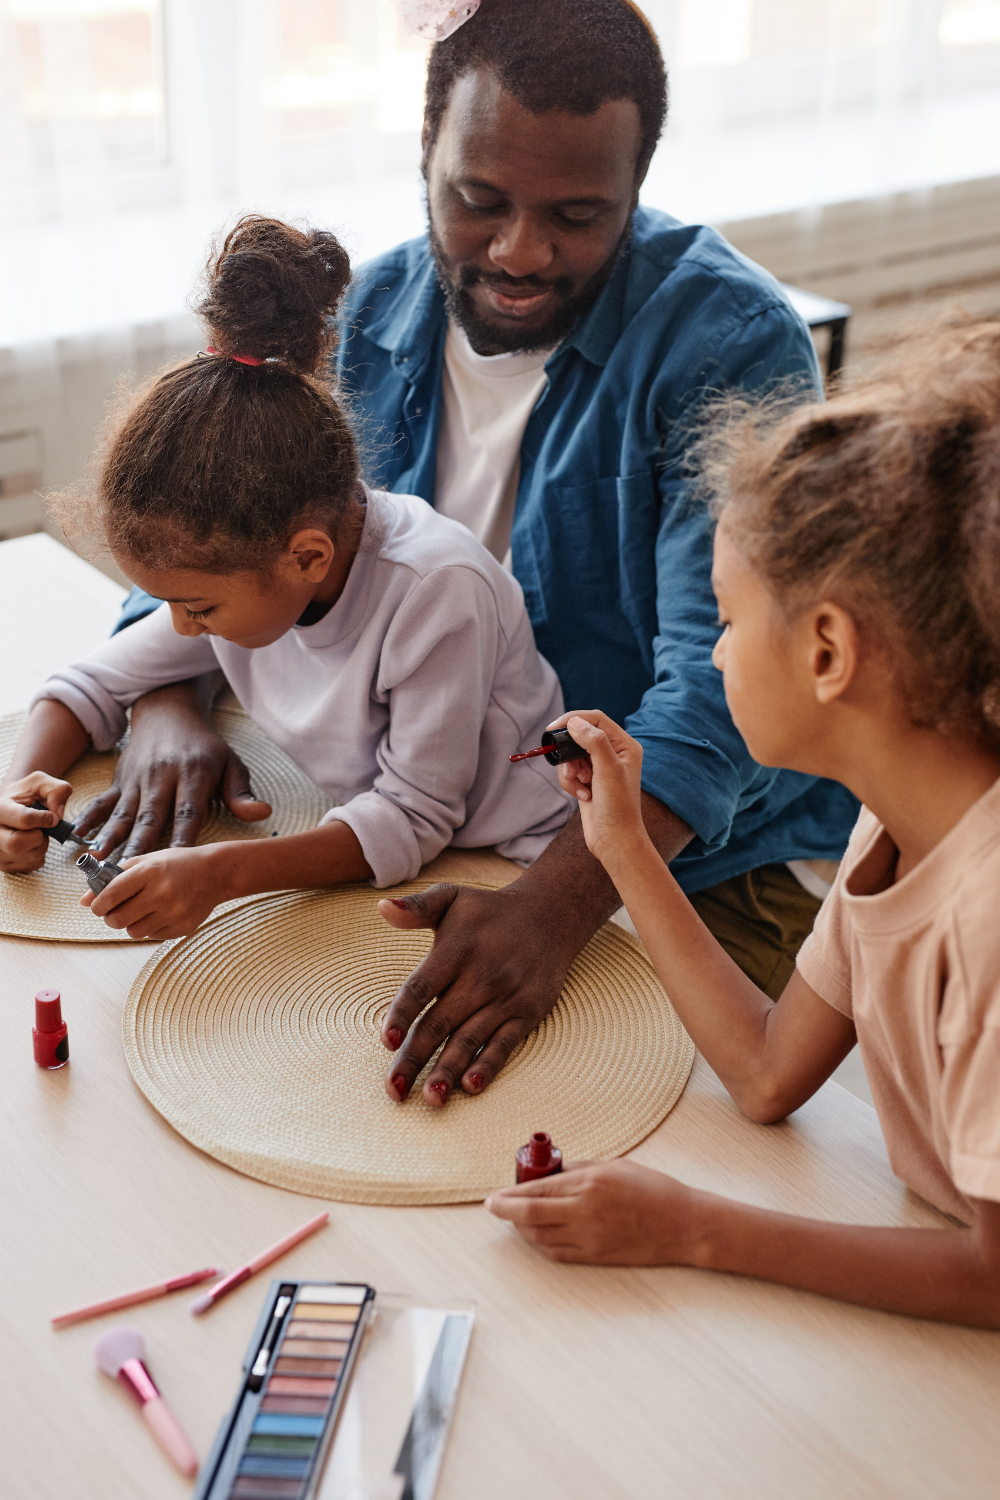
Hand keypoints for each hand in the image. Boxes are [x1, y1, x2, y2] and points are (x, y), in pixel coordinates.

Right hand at [0, 772, 73, 872]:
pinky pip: (34, 864)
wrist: (10, 805)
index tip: (52, 817)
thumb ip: (57, 790)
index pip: (23, 819)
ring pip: (30, 856)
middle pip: (15, 844)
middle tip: (41, 829)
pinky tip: (32, 842)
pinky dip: (40, 854)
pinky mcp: (5, 865)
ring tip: (36, 832)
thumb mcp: (41, 783)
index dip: (44, 819)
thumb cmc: (25, 795)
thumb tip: (58, 814)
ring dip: (42, 844)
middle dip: (38, 837)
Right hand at [74, 681, 270, 858]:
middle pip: (150, 817)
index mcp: (192, 775)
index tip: (176, 865)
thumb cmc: (205, 747)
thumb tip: (262, 813)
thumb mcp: (230, 763)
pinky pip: (103, 802)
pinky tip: (78, 840)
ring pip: (123, 814)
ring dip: (111, 840)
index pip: (188, 812)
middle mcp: (161, 777)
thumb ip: (241, 792)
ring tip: (100, 865)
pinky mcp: (120, 779)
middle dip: (139, 848)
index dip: (182, 839)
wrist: (169, 711)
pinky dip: (90, 820)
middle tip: (129, 877)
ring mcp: (137, 779)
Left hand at [85, 844, 225, 938]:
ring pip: (133, 932)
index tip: (97, 906)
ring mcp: (174, 913)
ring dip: (131, 924)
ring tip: (140, 911)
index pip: (110, 896)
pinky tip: (159, 914)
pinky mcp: (183, 927)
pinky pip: (152, 937)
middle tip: (116, 911)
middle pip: (117, 920)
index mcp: (149, 872)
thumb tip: (83, 901)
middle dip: (110, 918)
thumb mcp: (146, 861)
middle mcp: (161, 893)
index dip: (97, 905)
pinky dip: (150, 928)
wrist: (216, 873)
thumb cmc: (177, 864)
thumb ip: (114, 878)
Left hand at [376, 880, 584, 1107]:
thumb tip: (381, 906)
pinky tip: (471, 1086)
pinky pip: (504, 1044)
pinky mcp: (526, 1013)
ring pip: (469, 1039)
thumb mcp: (452, 898)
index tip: (387, 1041)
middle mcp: (480, 976)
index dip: (403, 1015)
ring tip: (429, 1098)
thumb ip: (415, 908)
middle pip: (440, 1023)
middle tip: (394, 1090)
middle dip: (415, 1058)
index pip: (422, 988)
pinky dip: (488, 1065)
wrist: (550, 915)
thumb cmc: (488, 911)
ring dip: (448, 1070)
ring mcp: (505, 997)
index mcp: (456, 950)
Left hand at [485, 1159, 699, 1264]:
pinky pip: (558, 1254)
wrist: (684, 1224)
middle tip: (493, 1207)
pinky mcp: (596, 1257)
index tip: (493, 1196)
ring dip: (522, 1229)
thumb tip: (552, 1171)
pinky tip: (537, 1236)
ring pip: (540, 1238)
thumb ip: (580, 1169)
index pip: (535, 1191)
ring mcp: (590, 1238)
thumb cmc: (654, 1189)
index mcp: (589, 1183)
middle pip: (530, 1216)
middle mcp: (584, 1212)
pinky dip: (541, 1245)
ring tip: (516, 1220)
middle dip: (505, 1212)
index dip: (509, 1195)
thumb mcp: (615, 1166)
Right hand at [549, 710, 644, 865]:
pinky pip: (570, 772)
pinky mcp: (588, 781)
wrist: (614, 840)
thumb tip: (574, 722)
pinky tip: (582, 796)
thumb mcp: (608, 769)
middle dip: (570, 753)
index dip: (574, 719)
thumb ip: (594, 742)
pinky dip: (570, 783)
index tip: (553, 729)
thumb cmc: (618, 806)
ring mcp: (599, 767)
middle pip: (580, 736)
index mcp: (625, 745)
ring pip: (572, 755)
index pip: (596, 719)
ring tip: (579, 785)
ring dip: (570, 771)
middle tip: (569, 768)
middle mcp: (613, 753)